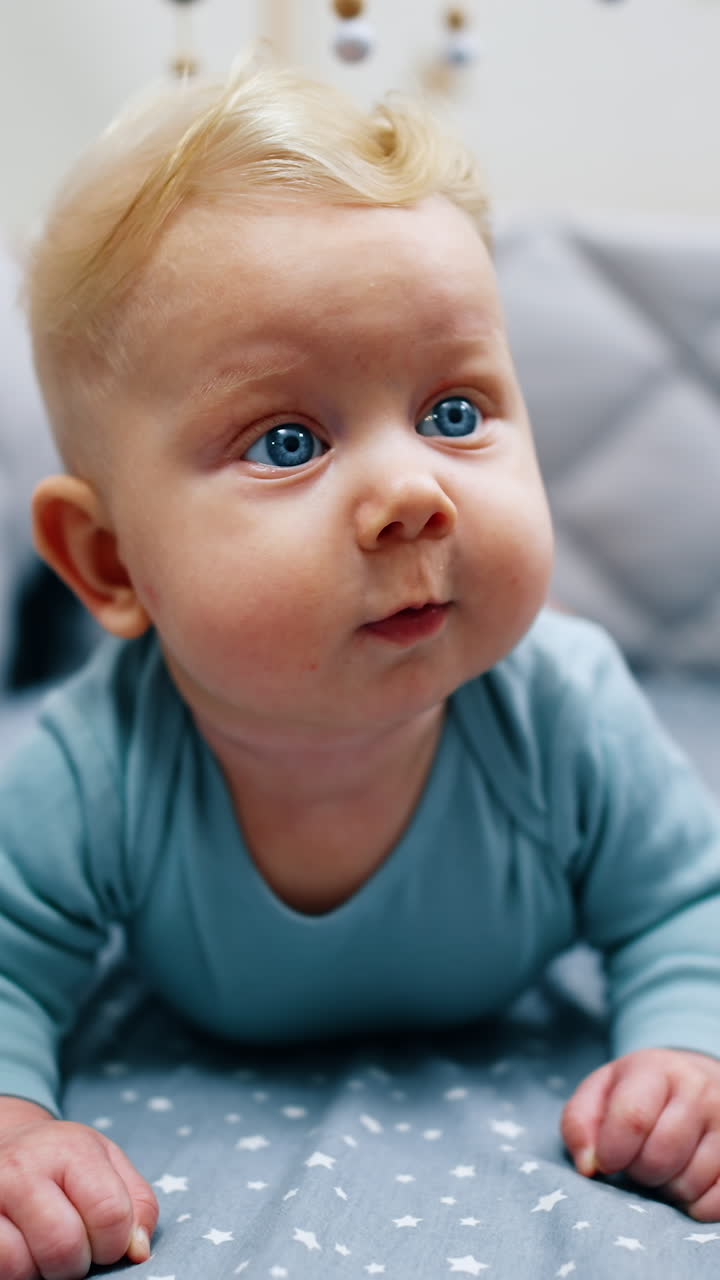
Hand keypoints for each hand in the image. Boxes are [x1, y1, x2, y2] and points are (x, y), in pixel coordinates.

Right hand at [0, 1098, 158, 1278]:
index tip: (107, 1239)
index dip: (115, 1243)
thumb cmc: (64, 1163)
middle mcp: (25, 1168)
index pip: (110, 1214)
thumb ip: (137, 1203)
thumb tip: (138, 1251)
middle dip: (78, 1263)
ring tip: (45, 1247)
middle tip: (75, 1248)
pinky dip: (17, 1272)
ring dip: (43, 1272)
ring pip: (23, 1266)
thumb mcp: (108, 1165)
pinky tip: (24, 1251)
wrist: (9, 1144)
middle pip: (65, 1247)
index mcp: (72, 1148)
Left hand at [562, 1048, 719, 1219]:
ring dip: (666, 1188)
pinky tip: (686, 1185)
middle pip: (661, 1156)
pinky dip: (696, 1205)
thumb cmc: (637, 1093)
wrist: (692, 1080)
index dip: (612, 1151)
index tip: (606, 1161)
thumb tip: (589, 1166)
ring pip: (690, 1182)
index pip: (633, 1119)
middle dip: (639, 1171)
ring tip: (663, 1167)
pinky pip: (719, 1200)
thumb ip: (579, 1124)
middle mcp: (698, 1090)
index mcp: (656, 1069)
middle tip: (637, 1161)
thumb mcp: (599, 1093)